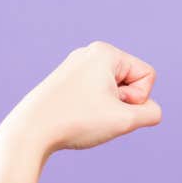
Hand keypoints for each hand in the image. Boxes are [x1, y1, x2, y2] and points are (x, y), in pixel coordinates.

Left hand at [0, 41, 162, 158]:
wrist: (30, 131)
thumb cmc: (77, 121)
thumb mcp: (124, 120)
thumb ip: (151, 113)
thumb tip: (151, 110)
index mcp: (105, 52)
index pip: (147, 75)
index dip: (138, 98)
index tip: (112, 107)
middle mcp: (90, 53)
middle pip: (130, 81)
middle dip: (122, 103)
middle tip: (96, 113)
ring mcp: (75, 66)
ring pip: (112, 91)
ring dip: (108, 109)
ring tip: (84, 116)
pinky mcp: (65, 81)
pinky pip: (95, 95)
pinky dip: (92, 110)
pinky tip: (74, 118)